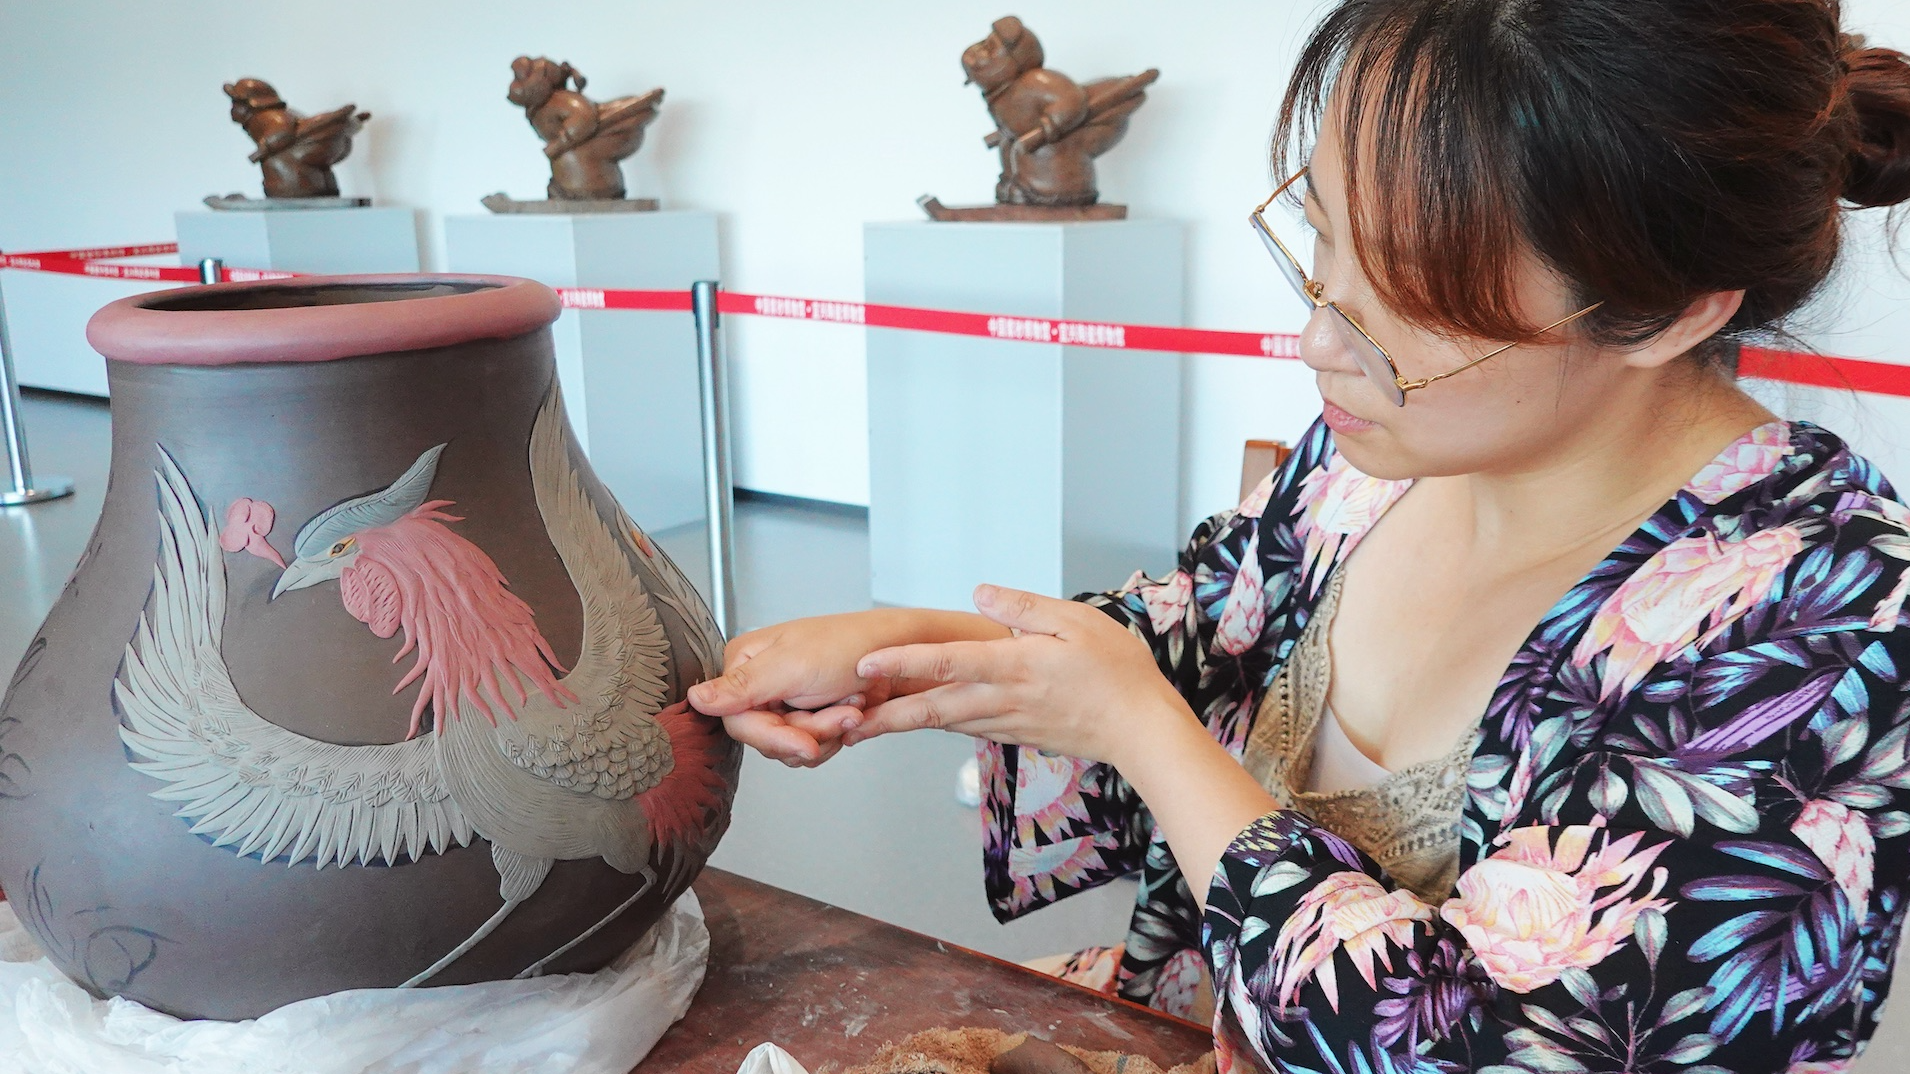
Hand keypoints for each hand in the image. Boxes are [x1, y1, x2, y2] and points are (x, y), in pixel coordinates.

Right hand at [687, 609, 1007, 767]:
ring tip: (851, 707)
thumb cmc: (854, 646)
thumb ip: (742, 687)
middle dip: (808, 731)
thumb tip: (694, 698)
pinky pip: (811, 748)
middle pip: (765, 737)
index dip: (772, 736)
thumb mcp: (793, 666)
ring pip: (790, 746)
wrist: (906, 654)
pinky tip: (854, 713)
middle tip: (841, 713)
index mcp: (745, 662)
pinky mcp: (811, 715)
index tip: (804, 742)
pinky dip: (836, 736)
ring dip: (826, 733)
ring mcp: (787, 700)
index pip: (736, 720)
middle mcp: (762, 682)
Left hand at [848, 584, 1194, 767]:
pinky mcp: (1015, 734)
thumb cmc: (1117, 671)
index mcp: (1015, 666)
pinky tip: (919, 720)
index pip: (949, 662)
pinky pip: (966, 728)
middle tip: (839, 721)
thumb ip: (1025, 609)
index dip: (904, 662)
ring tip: (862, 725)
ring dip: (903, 724)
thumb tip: (980, 594)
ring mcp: (1007, 722)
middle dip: (883, 714)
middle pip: (932, 707)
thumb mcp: (1078, 622)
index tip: (866, 664)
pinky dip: (936, 726)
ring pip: (944, 722)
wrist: (1141, 729)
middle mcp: (1003, 699)